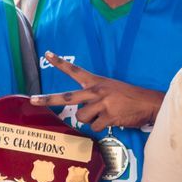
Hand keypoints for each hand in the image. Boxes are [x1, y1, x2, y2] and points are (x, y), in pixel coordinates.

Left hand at [31, 55, 164, 129]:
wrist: (149, 103)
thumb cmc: (129, 97)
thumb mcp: (110, 89)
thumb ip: (94, 97)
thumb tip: (82, 113)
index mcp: (96, 82)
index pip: (75, 71)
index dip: (60, 62)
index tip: (47, 54)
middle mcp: (96, 92)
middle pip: (66, 97)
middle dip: (47, 100)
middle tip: (32, 100)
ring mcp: (102, 104)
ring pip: (81, 118)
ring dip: (89, 121)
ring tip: (103, 116)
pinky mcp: (108, 117)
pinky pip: (95, 127)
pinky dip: (102, 127)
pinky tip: (112, 121)